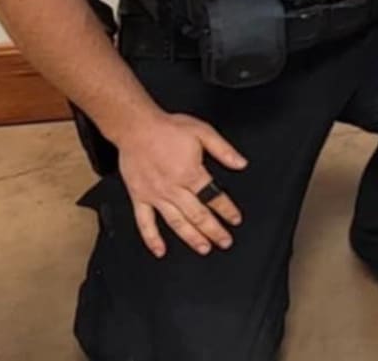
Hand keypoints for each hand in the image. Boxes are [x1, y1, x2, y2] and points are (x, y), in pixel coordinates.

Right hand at [112, 110, 246, 257]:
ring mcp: (156, 196)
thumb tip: (241, 163)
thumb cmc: (168, 128)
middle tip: (225, 241)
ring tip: (204, 248)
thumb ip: (223, 150)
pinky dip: (152, 239)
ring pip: (176, 223)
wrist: (136, 128)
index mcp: (190, 173)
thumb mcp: (203, 132)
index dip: (227, 210)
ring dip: (191, 238)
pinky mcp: (140, 197)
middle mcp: (174, 188)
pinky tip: (160, 250)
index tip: (235, 219)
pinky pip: (145, 223)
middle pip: (198, 215)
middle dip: (214, 230)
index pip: (214, 197)